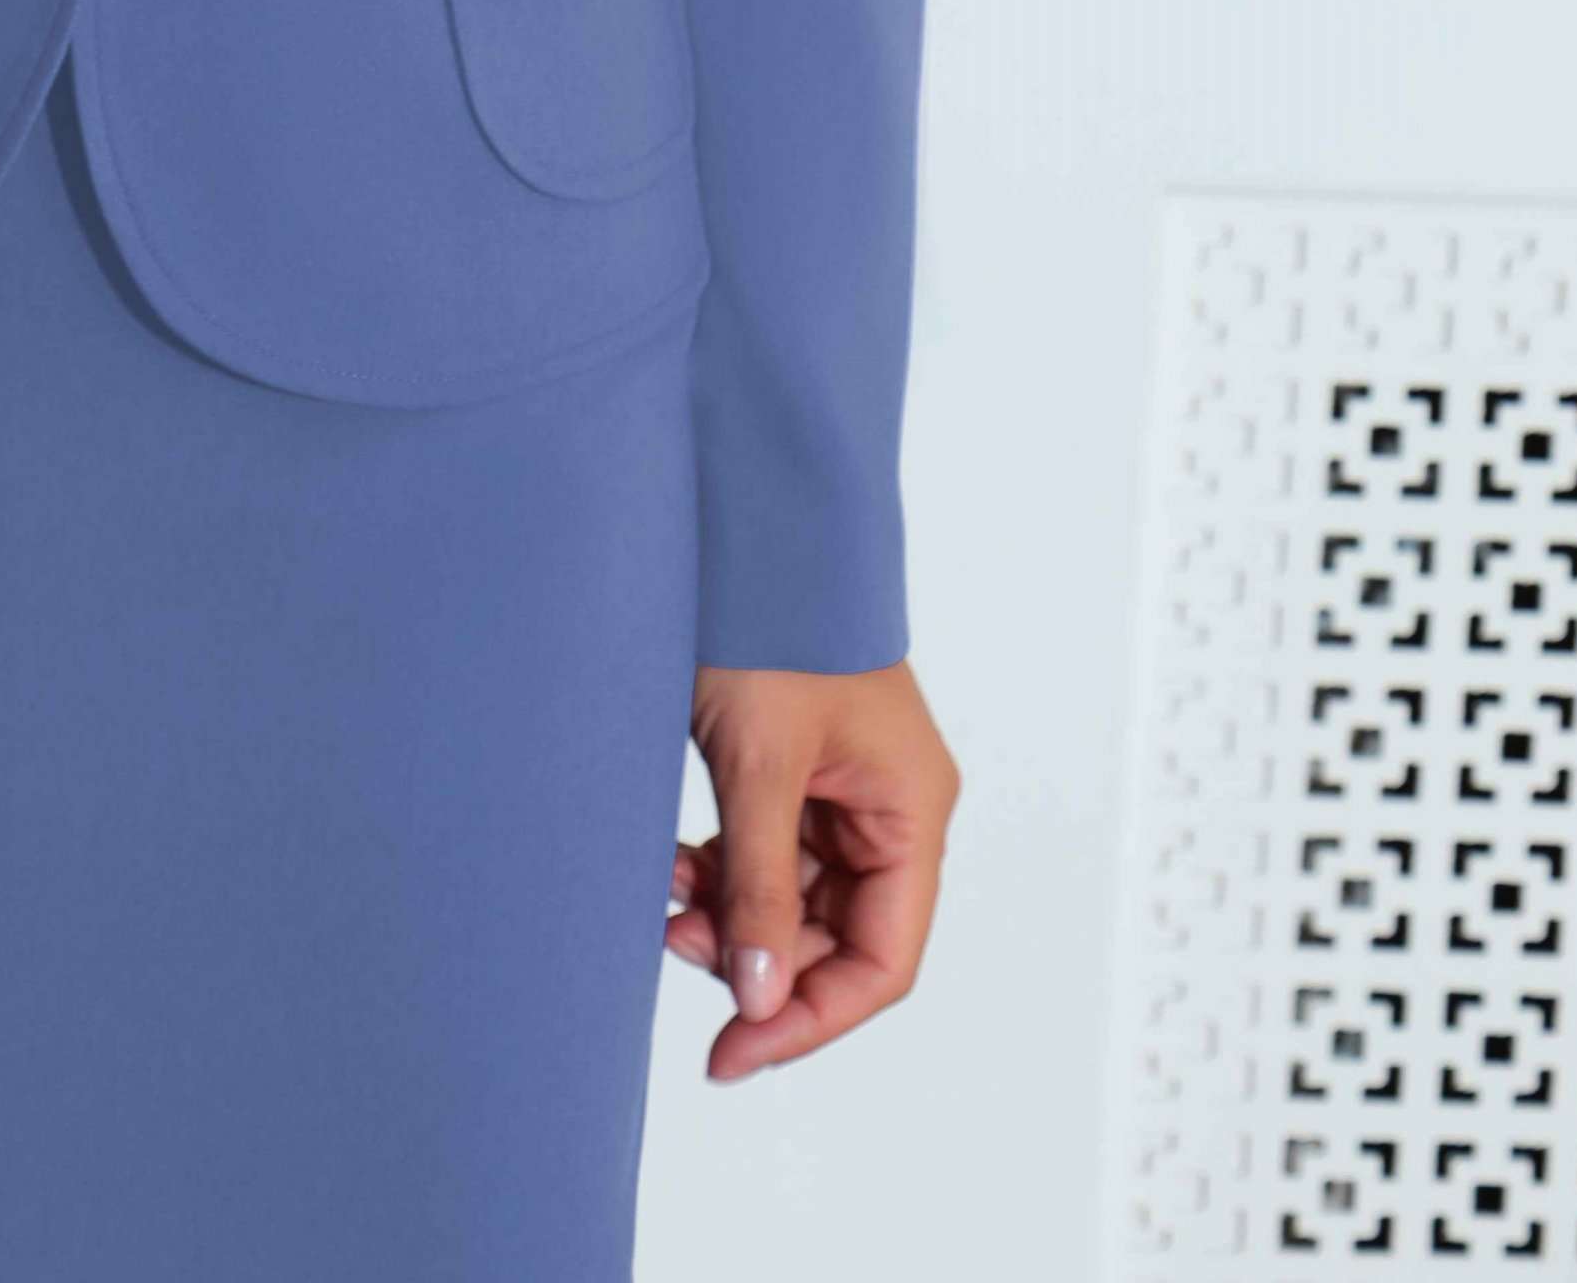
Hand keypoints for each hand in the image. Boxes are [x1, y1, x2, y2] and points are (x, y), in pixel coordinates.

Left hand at [666, 656, 958, 1080]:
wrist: (744, 524)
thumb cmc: (773, 623)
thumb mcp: (760, 763)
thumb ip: (761, 886)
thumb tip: (759, 1001)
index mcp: (910, 810)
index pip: (882, 960)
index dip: (811, 1018)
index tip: (733, 1053)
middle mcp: (887, 809)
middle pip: (837, 938)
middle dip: (758, 958)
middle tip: (676, 944)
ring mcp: (841, 791)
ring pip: (795, 901)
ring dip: (731, 914)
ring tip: (666, 899)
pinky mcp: (795, 773)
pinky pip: (768, 856)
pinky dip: (721, 871)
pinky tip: (673, 864)